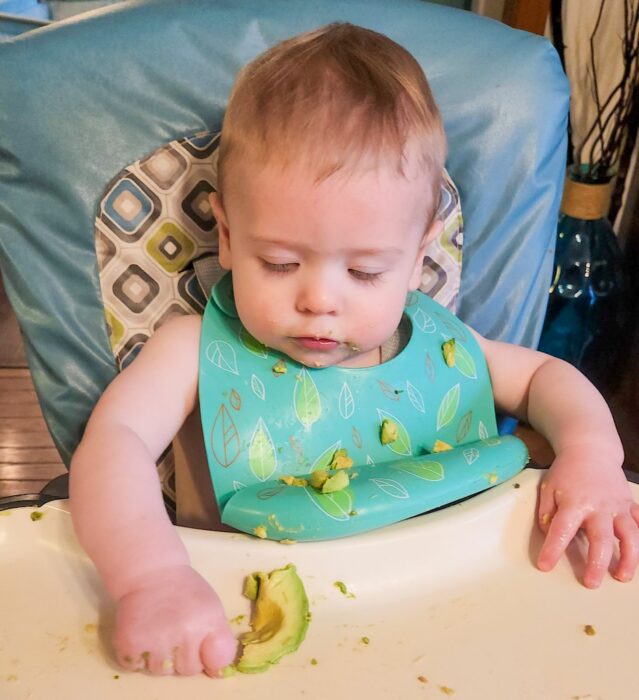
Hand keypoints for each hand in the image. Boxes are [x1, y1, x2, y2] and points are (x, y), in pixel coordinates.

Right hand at [113, 564, 236, 675]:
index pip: (219, 660)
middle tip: (175, 629)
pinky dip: (136, 656)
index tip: (202, 646)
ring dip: (159, 657)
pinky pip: (136, 667)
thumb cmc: (184, 591)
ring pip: (161, 672)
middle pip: (188, 670)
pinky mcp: (129, 644)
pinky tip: (143, 632)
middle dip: (183, 656)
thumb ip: (218, 639)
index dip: (210, 656)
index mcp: (208, 621)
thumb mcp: (211, 607)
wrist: (150, 572)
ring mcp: (155, 640)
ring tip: (158, 629)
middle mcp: (184, 632)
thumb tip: (217, 674)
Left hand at [536, 451, 638, 587]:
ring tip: (622, 577)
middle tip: (591, 583)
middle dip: (596, 563)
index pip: (561, 530)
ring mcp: (618, 507)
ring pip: (629, 535)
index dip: (553, 549)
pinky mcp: (630, 505)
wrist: (590, 451)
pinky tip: (638, 555)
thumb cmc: (567, 472)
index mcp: (574, 503)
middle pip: (600, 538)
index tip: (545, 565)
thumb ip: (547, 513)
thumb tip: (549, 534)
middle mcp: (598, 507)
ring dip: (628, 558)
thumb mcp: (548, 488)